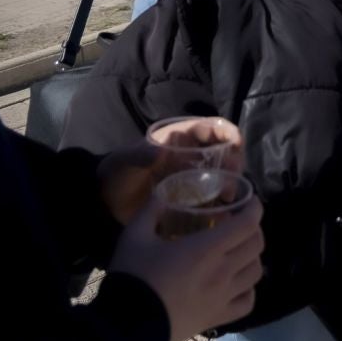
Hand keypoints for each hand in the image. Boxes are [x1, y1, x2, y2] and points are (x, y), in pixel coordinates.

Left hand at [96, 120, 246, 224]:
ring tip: (227, 197)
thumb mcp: (125, 162)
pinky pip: (211, 197)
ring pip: (220, 175)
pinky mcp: (189, 199)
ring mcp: (191, 177)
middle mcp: (190, 156)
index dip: (227, 133)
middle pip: (222, 152)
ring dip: (229, 183)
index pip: (210, 128)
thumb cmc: (116, 173)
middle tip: (232, 178)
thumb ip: (140, 155)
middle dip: (233, 161)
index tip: (237, 145)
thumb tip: (161, 151)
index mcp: (178, 139)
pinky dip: (219, 203)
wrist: (105, 202)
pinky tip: (222, 212)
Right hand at [109, 196, 263, 340]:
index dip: (254, 209)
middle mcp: (223, 271)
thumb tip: (162, 193)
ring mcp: (224, 297)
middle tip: (238, 223)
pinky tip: (236, 283)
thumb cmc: (133, 276)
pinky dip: (249, 289)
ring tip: (238, 251)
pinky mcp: (219, 318)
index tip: (250, 202)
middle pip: (256, 245)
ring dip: (252, 256)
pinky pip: (248, 302)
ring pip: (256, 272)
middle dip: (253, 228)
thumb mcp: (135, 235)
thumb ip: (151, 209)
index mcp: (206, 249)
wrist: (127, 325)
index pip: (247, 224)